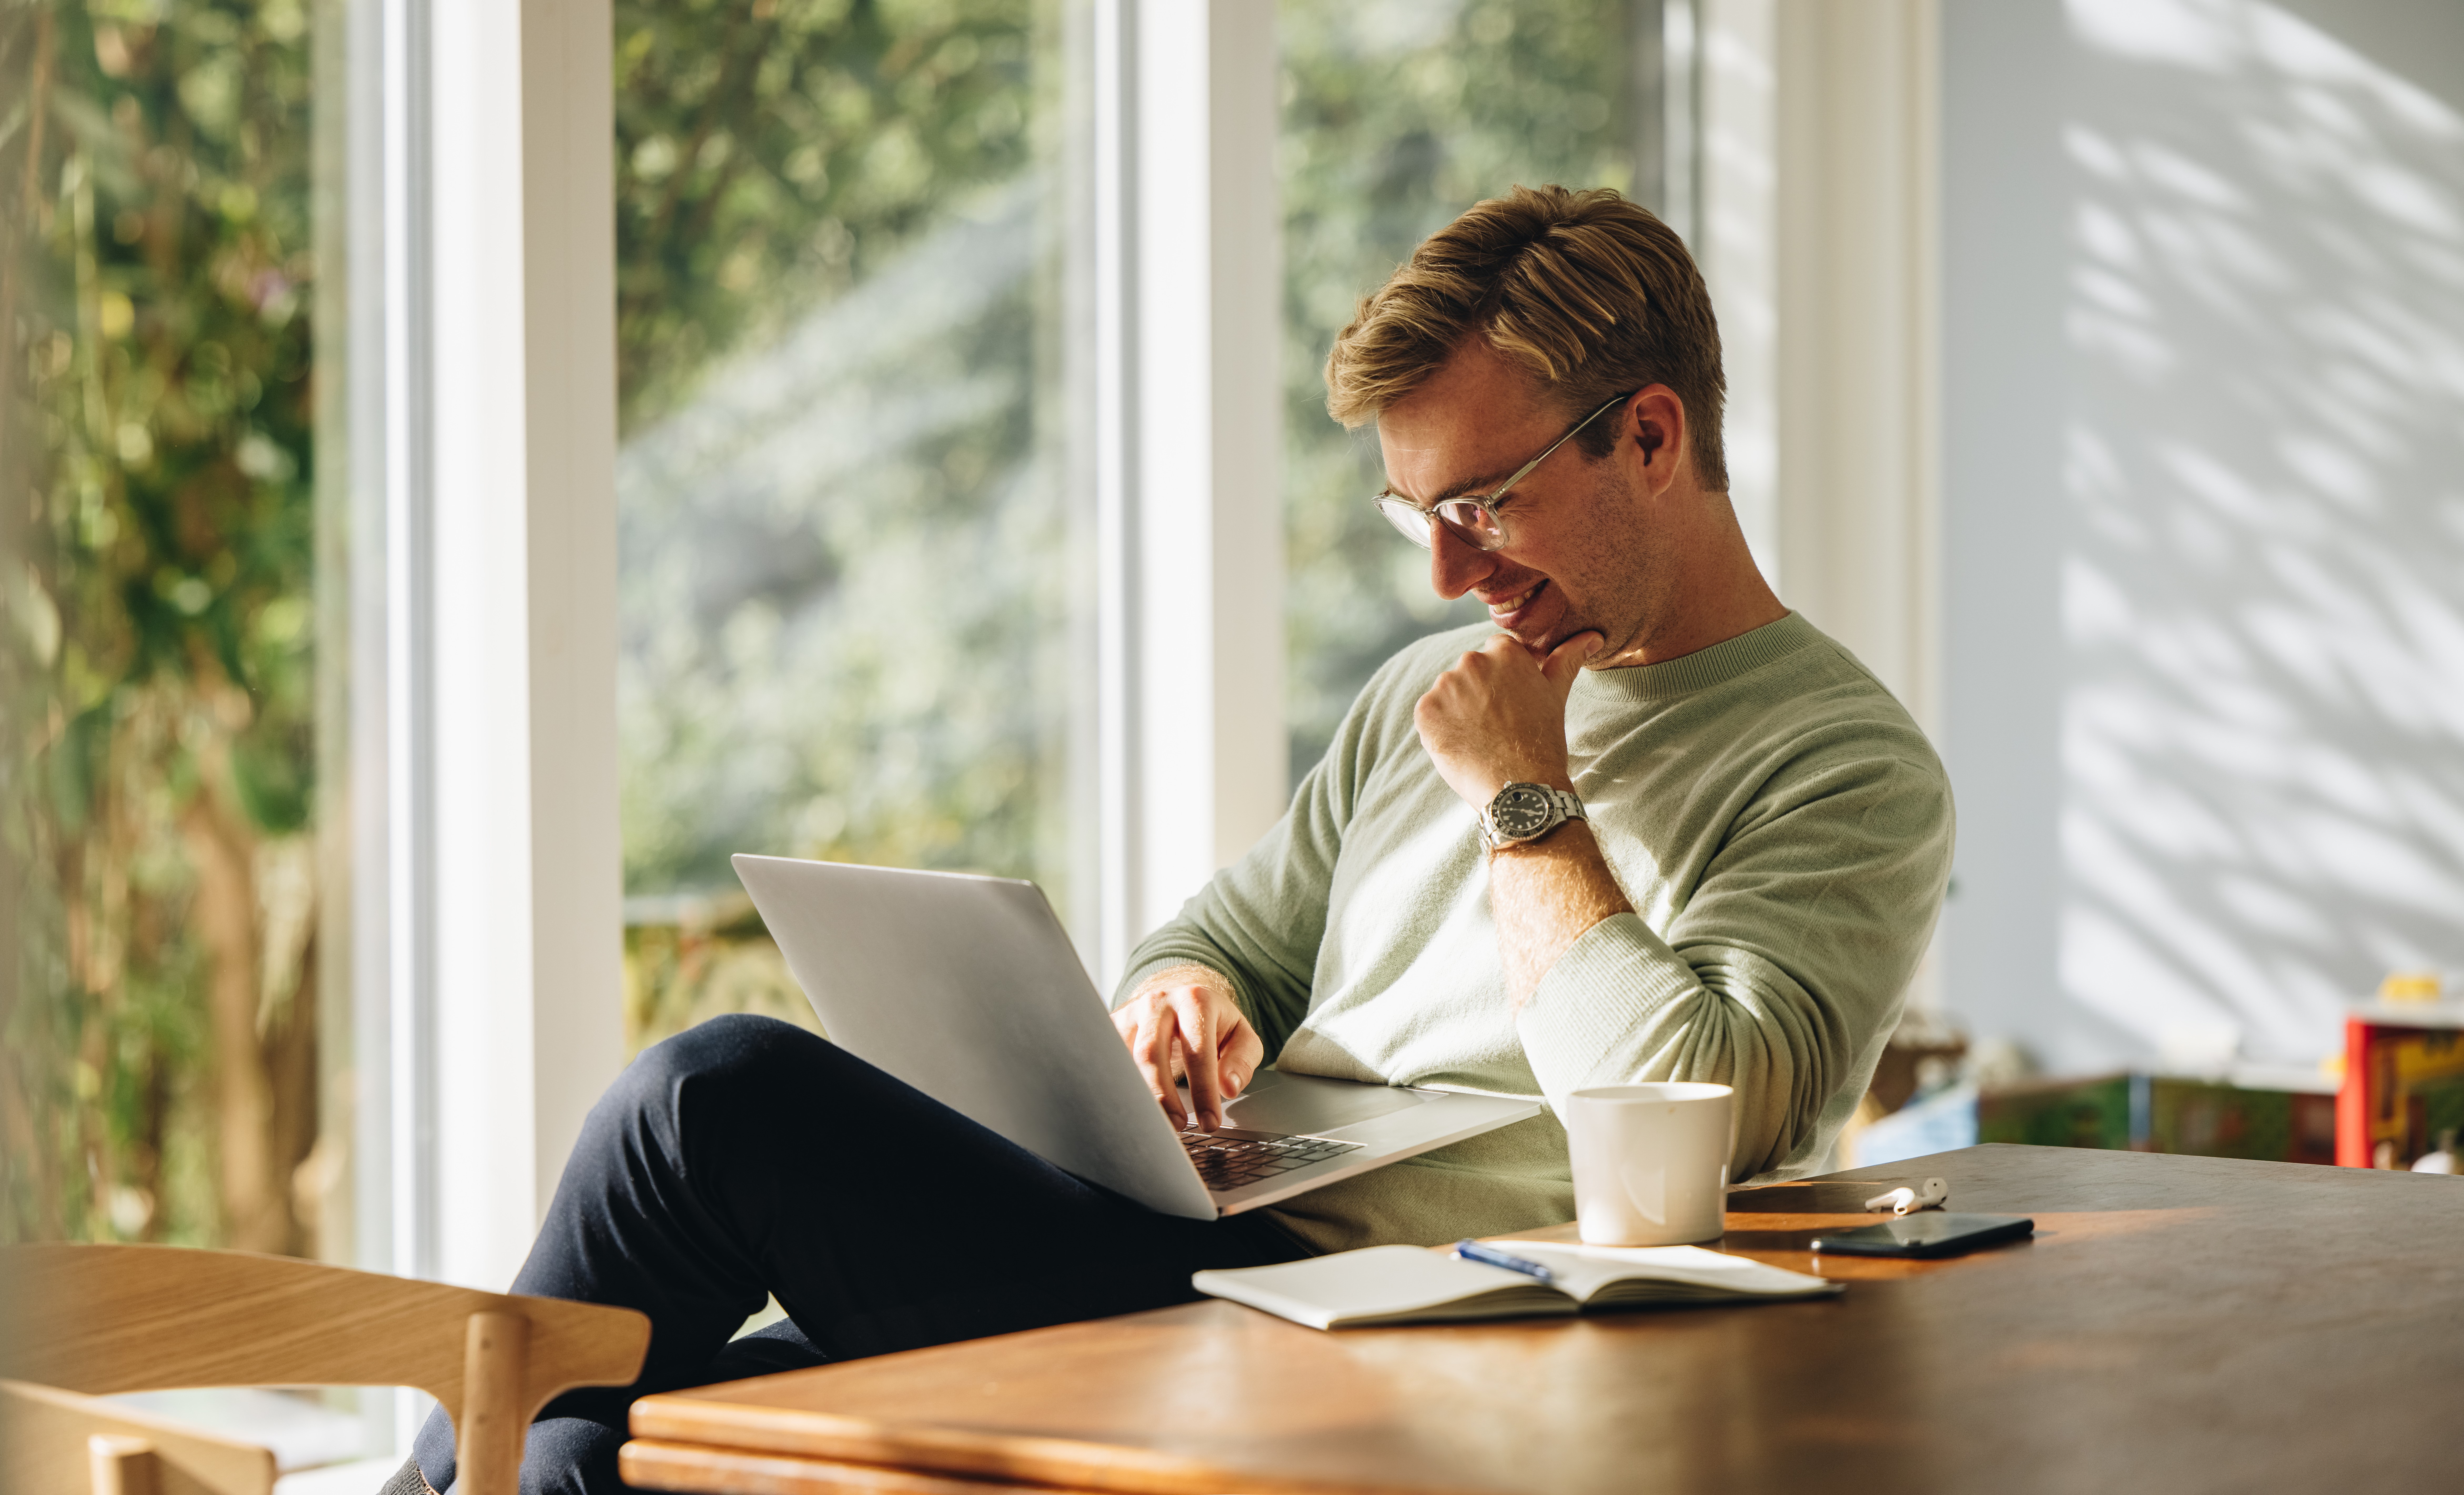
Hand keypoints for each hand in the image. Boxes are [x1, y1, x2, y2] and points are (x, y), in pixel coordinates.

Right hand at [1111, 966, 1263, 1131]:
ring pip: (1123, 1059)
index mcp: (1195, 1000)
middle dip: (1162, 1096)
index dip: (1203, 1090)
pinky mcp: (1112, 1026)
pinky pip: (1109, 1060)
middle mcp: (1158, 1002)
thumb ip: (1242, 1061)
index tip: (1210, 1123)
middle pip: (1150, 1053)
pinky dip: (1118, 1087)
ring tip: (1155, 1124)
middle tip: (1178, 1126)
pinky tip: (1131, 1107)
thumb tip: (1228, 1088)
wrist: (1181, 999)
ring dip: (1137, 1096)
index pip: (1197, 1050)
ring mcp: (1130, 1012)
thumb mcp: (1241, 1037)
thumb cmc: (1214, 1024)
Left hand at [1413, 630, 1601, 807]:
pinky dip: (1440, 728)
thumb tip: (1592, 636)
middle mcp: (1472, 661)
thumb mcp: (1556, 695)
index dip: (1503, 681)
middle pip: (1470, 672)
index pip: (1496, 653)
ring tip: (1481, 737)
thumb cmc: (1542, 742)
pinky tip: (1462, 744)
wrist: (1520, 788)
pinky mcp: (1425, 711)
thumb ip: (1568, 659)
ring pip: (1449, 693)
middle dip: (1480, 693)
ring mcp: (1445, 686)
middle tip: (1498, 725)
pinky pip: (1430, 713)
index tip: (1511, 704)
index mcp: (1504, 651)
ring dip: (1458, 710)